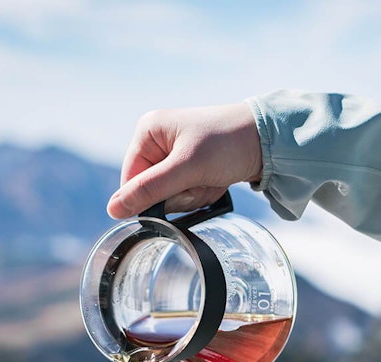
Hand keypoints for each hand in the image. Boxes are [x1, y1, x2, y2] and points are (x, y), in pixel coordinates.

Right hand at [107, 102, 262, 218]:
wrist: (267, 141)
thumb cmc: (227, 143)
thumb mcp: (186, 168)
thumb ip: (150, 190)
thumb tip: (113, 210)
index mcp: (148, 131)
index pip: (130, 180)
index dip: (151, 196)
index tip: (178, 192)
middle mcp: (158, 141)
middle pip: (153, 191)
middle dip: (180, 194)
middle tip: (201, 180)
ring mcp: (176, 155)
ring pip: (172, 197)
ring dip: (195, 195)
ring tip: (213, 178)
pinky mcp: (193, 167)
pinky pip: (188, 194)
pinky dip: (204, 193)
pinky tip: (218, 180)